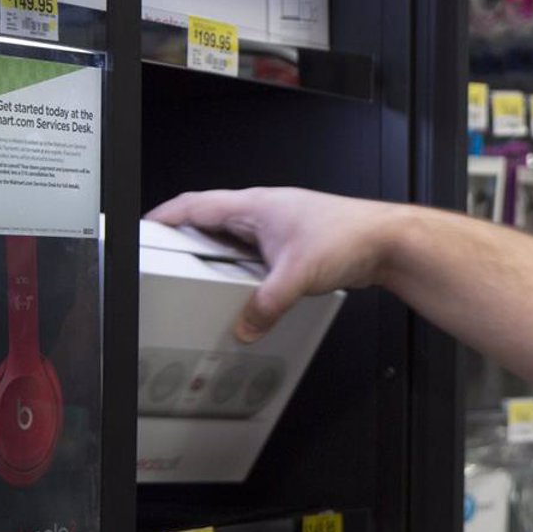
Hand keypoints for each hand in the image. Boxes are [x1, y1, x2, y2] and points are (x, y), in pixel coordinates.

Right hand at [146, 188, 401, 341]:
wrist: (389, 241)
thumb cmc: (352, 236)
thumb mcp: (297, 276)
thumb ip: (266, 305)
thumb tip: (245, 326)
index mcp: (256, 205)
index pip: (195, 205)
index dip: (164, 217)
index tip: (143, 229)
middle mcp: (266, 211)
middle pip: (212, 221)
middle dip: (186, 239)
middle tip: (164, 258)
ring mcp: (281, 227)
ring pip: (236, 239)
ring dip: (217, 255)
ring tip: (200, 276)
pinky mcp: (296, 244)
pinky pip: (257, 254)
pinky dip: (243, 268)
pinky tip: (245, 286)